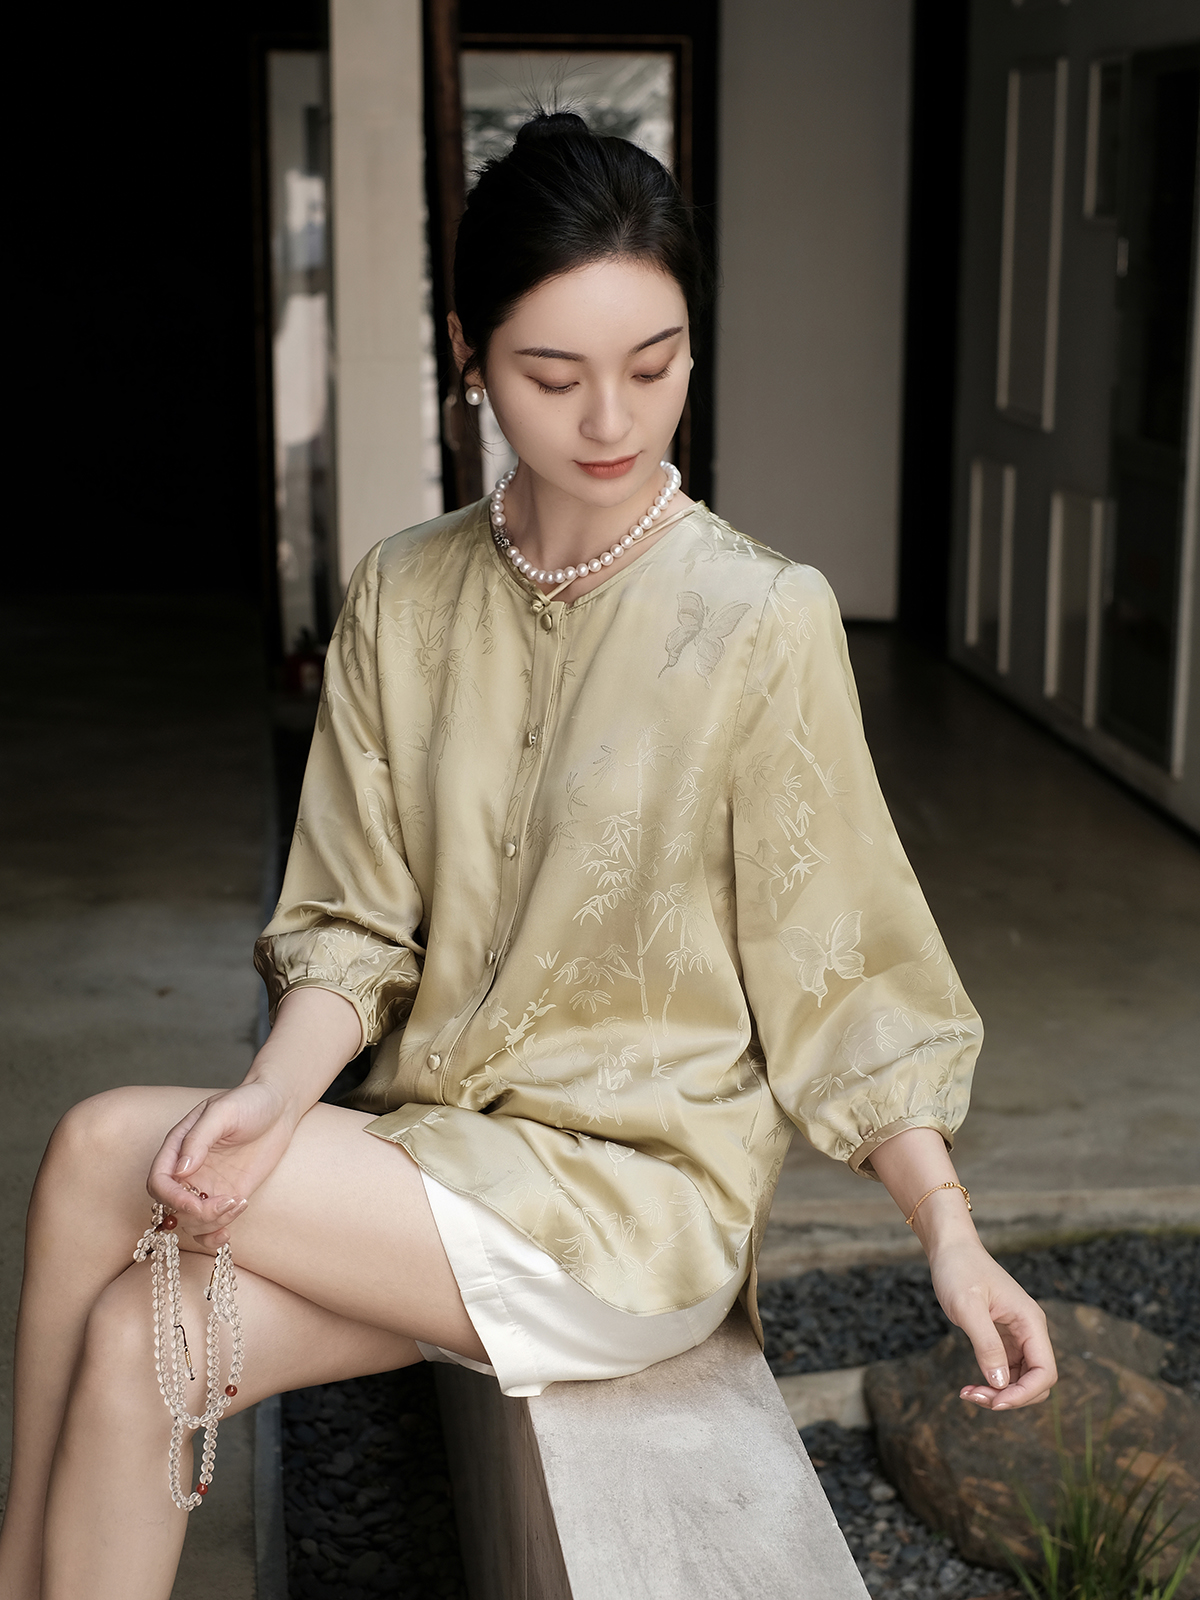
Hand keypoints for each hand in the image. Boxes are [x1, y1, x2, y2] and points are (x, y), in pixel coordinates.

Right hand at [147, 1081, 299, 1248]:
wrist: (279, 1106)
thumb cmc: (249, 1101)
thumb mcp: (223, 1112)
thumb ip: (199, 1139)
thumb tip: (181, 1170)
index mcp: (178, 1148)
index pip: (158, 1183)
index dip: (171, 1198)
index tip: (195, 1203)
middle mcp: (188, 1171)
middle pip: (173, 1207)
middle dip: (196, 1214)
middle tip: (228, 1202)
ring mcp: (208, 1186)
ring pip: (191, 1222)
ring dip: (211, 1223)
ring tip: (239, 1202)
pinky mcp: (227, 1196)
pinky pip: (211, 1226)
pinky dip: (214, 1237)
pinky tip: (228, 1232)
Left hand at [929, 1237, 1056, 1410]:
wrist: (950, 1248)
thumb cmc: (959, 1269)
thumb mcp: (968, 1307)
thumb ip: (987, 1345)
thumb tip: (1001, 1384)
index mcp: (1030, 1322)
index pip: (1045, 1372)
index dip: (1024, 1394)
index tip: (994, 1402)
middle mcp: (1030, 1330)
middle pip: (1036, 1381)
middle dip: (1010, 1397)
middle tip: (974, 1396)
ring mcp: (1017, 1335)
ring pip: (1021, 1379)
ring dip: (1000, 1393)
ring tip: (969, 1392)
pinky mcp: (1003, 1337)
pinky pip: (1007, 1370)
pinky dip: (993, 1382)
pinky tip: (972, 1385)